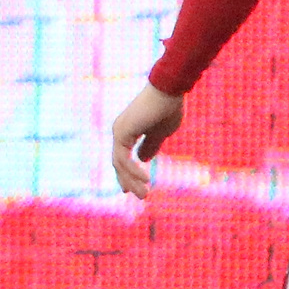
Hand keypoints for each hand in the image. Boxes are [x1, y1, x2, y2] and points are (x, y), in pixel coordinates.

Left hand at [110, 82, 182, 199]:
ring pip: (120, 164)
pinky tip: (145, 180)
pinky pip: (124, 158)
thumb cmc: (167, 108)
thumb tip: (143, 159)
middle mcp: (120, 131)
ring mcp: (119, 131)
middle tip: (142, 197)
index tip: (131, 189)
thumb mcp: (160, 133)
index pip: (122, 158)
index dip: (127, 174)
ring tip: (144, 194)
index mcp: (127, 131)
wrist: (169, 92)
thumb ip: (151, 145)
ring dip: (131, 180)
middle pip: (119, 163)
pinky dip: (133, 171)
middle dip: (129, 181)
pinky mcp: (123, 132)